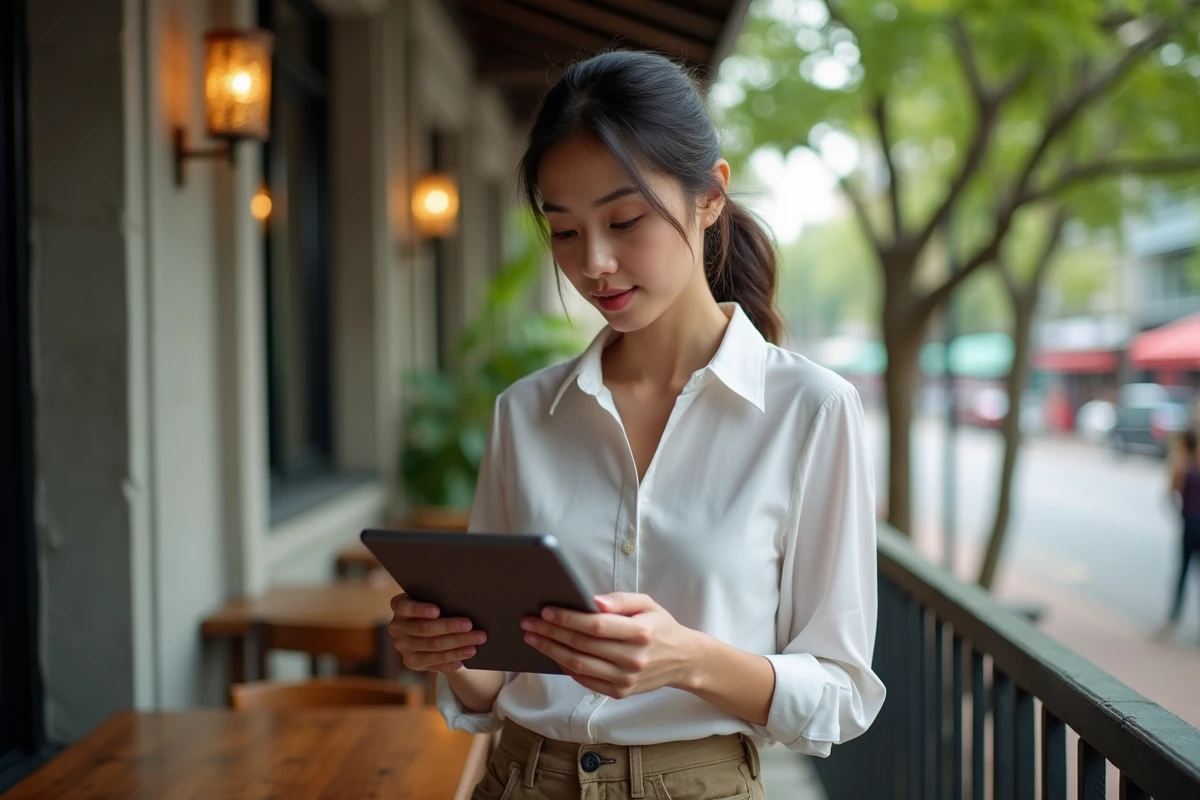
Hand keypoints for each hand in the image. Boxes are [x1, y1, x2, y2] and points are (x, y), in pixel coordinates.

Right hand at [387, 593, 486, 672]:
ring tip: (476, 640)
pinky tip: (466, 655)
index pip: (405, 606)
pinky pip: (434, 662)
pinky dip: (452, 658)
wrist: (427, 631)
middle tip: (470, 625)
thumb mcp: (434, 600)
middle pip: (425, 628)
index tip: (437, 611)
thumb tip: (465, 603)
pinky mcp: (411, 662)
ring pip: (433, 646)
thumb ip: (442, 601)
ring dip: (457, 644)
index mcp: (399, 606)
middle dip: (450, 627)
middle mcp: (396, 626)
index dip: (420, 609)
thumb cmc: (437, 607)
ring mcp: (403, 646)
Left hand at [521, 593, 699, 698]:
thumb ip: (620, 600)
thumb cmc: (660, 626)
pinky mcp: (620, 692)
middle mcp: (633, 658)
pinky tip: (552, 654)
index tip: (545, 611)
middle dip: (551, 633)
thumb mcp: (647, 603)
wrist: (683, 660)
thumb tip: (592, 602)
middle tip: (528, 623)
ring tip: (533, 639)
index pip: (596, 626)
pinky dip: (565, 667)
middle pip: (582, 645)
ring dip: (551, 651)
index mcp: (640, 633)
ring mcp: (625, 679)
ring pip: (579, 665)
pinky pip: (585, 680)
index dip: (568, 619)